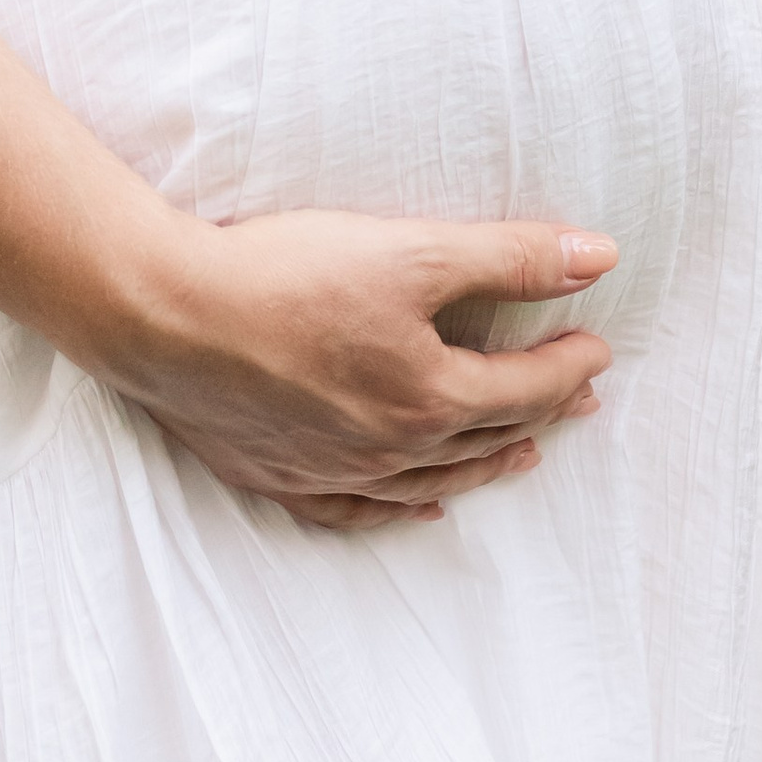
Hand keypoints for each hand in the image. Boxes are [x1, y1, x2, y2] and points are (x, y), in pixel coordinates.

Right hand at [102, 210, 616, 531]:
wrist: (163, 315)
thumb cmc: (284, 275)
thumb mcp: (412, 251)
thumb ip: (508, 257)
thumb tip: (598, 256)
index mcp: (431, 397)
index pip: (526, 386)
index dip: (570, 365)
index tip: (598, 350)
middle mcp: (391, 449)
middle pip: (486, 436)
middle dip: (539, 413)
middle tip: (576, 397)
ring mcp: (334, 470)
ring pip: (432, 480)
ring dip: (485, 465)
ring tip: (521, 455)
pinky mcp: (281, 476)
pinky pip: (358, 510)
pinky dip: (400, 509)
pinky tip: (422, 505)